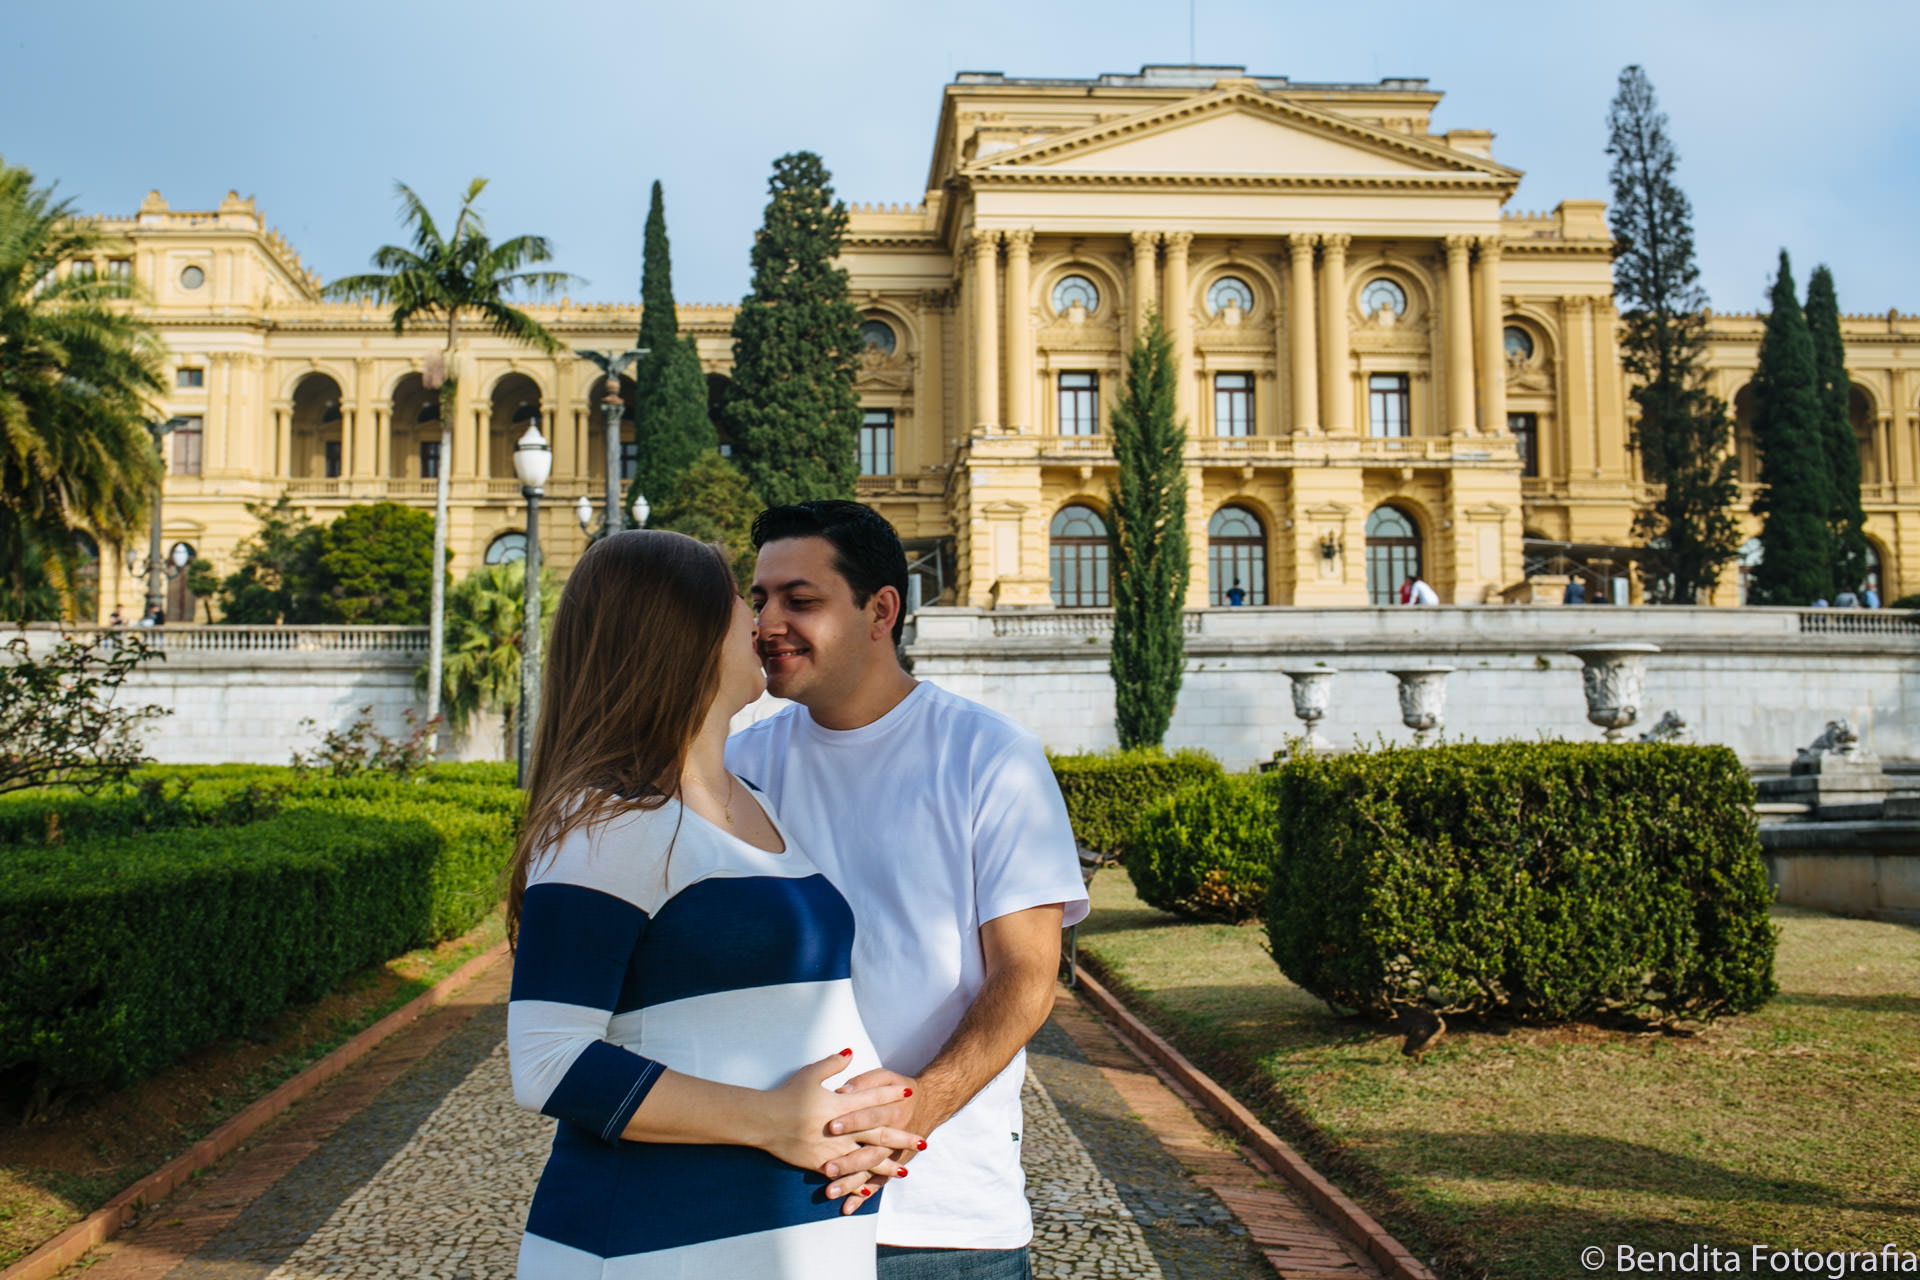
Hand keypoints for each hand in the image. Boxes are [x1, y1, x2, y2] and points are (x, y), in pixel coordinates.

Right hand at [754, 1052, 921, 1176]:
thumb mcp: (810, 1074)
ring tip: (905, 1169)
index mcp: (840, 1104)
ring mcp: (832, 1148)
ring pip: (866, 1158)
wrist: (764, 1120)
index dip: (891, 1096)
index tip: (909, 1095)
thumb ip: (833, 1064)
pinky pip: (844, 1175)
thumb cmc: (787, 1095)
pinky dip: (859, 1181)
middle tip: (922, 1141)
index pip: (872, 1099)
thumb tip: (850, 1053)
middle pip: (878, 1133)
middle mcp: (841, 1128)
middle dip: (901, 1137)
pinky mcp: (820, 1163)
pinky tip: (872, 1188)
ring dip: (887, 1165)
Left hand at [824, 1068, 924, 1210]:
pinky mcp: (893, 1166)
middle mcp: (894, 1136)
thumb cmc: (897, 1089)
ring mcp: (893, 1154)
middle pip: (871, 1150)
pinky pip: (877, 1183)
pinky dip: (863, 1197)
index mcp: (892, 1110)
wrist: (929, 1103)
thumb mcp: (884, 1077)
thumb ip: (864, 1083)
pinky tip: (847, 1208)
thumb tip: (842, 1091)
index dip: (853, 1120)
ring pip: (871, 1171)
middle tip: (828, 1168)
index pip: (871, 1116)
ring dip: (851, 1183)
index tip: (832, 1126)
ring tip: (830, 1192)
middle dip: (849, 1161)